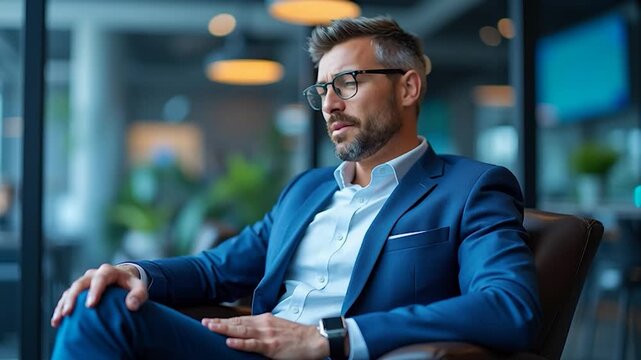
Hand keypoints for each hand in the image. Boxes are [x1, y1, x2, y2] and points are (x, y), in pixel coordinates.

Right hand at [50, 263, 147, 327]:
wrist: (122, 278)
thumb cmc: (131, 285)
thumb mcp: (139, 288)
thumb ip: (138, 295)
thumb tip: (131, 306)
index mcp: (109, 271)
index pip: (100, 279)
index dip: (94, 291)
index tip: (90, 305)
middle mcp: (93, 274)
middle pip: (80, 283)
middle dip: (73, 298)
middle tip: (69, 312)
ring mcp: (84, 282)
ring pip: (70, 291)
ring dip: (63, 304)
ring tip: (59, 318)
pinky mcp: (78, 290)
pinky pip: (66, 297)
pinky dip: (60, 308)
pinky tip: (56, 322)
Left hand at [202, 313, 328, 359]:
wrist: (314, 340)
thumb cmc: (297, 336)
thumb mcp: (278, 328)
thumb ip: (263, 329)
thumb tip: (249, 333)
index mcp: (264, 320)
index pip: (240, 319)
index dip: (225, 320)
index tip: (211, 320)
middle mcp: (263, 324)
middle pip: (237, 322)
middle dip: (219, 323)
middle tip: (203, 322)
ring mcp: (267, 335)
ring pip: (241, 330)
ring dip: (224, 329)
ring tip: (210, 328)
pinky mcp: (271, 346)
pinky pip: (252, 344)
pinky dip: (240, 342)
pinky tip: (229, 341)